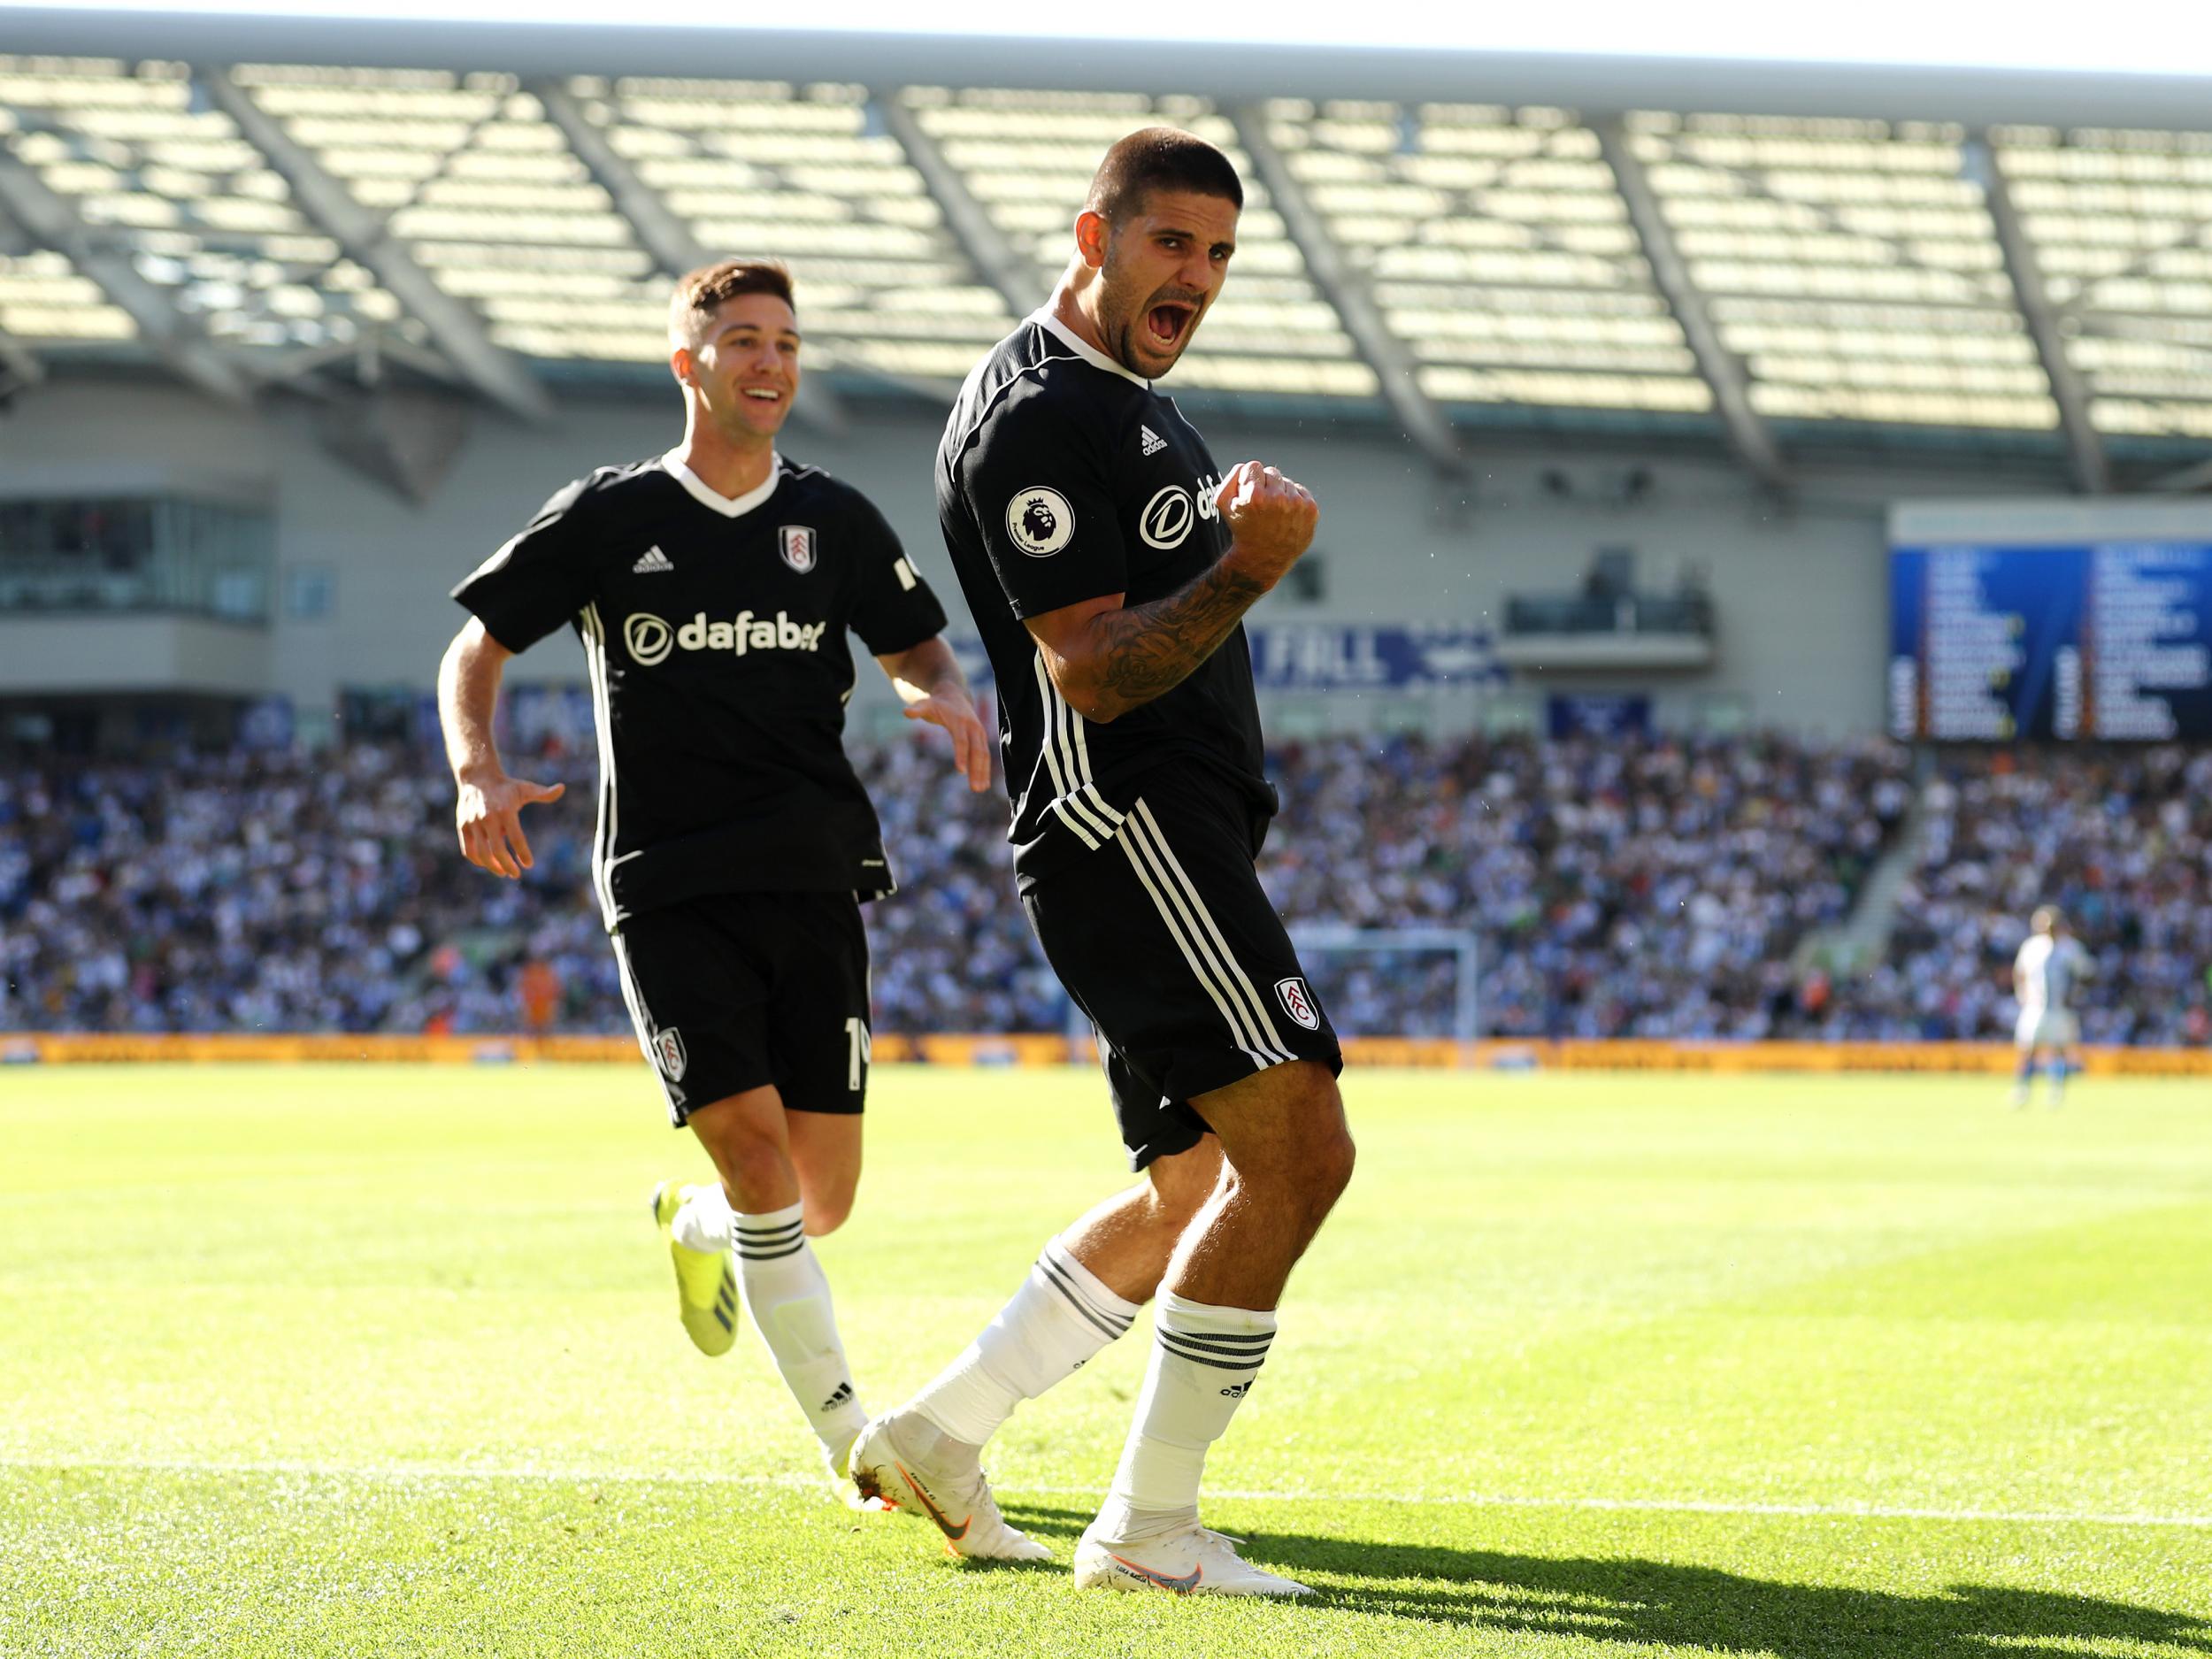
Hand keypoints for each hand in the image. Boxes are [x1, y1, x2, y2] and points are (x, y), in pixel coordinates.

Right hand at [455, 770, 564, 878]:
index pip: (517, 838)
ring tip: (503, 872)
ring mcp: (473, 823)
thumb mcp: (525, 788)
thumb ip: (543, 793)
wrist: (477, 778)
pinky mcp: (462, 826)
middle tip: (516, 874)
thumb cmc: (506, 787)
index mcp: (506, 810)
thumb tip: (562, 788)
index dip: (523, 854)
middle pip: (497, 850)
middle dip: (507, 866)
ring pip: (481, 853)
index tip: (529, 864)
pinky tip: (488, 864)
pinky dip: (477, 861)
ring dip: (492, 867)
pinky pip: (468, 850)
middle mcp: (488, 817)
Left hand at [901, 691, 993, 791]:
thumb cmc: (937, 703)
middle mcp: (973, 727)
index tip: (961, 771)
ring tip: (979, 790)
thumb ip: (917, 710)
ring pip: (984, 754)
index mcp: (960, 721)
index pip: (961, 741)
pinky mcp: (982, 738)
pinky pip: (985, 755)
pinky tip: (983, 784)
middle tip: (975, 788)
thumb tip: (905, 712)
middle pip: (977, 751)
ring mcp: (980, 732)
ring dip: (983, 772)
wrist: (955, 695)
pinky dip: (985, 769)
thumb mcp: (926, 704)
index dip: (961, 755)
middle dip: (977, 770)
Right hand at [1215, 461, 1317, 588]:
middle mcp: (1278, 499)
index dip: (1248, 480)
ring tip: (1273, 514)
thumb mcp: (1223, 505)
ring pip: (1286, 482)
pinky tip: (1285, 516)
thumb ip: (1231, 477)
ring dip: (1279, 493)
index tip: (1249, 496)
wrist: (1264, 559)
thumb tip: (1247, 466)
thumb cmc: (1241, 529)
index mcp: (1254, 496)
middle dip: (1265, 486)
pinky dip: (1293, 500)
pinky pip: (1300, 491)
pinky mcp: (1311, 510)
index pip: (1253, 466)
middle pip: (1271, 472)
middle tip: (1261, 507)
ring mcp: (1297, 504)